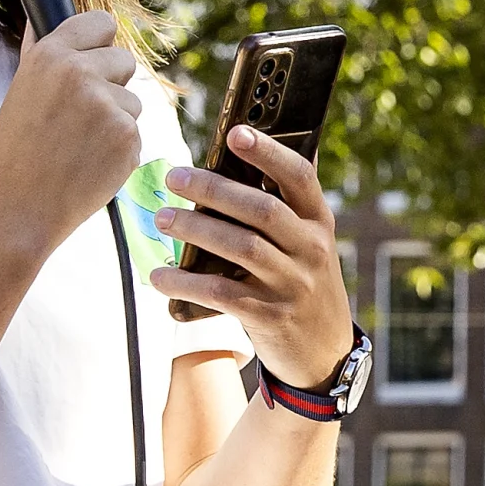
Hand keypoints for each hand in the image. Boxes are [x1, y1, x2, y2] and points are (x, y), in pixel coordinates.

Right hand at [0, 11, 149, 256]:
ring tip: (79, 147)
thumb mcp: (21, 90)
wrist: (17, 207)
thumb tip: (43, 19)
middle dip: (112, 86)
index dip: (101, 44)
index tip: (96, 60)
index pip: (100, 22)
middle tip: (81, 118)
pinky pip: (136, 134)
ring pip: (133, 101)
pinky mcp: (127, 136)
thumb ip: (42, 54)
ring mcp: (107, 105)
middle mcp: (79, 73)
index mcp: (50, 55)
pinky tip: (90, 165)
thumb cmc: (15, 152)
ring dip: (116, 123)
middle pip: (125, 60)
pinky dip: (120, 151)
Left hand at [159, 126, 354, 388]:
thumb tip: (244, 154)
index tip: (236, 133)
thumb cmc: (303, 283)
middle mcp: (311, 250)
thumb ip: (285, 207)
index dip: (269, 153)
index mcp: (320, 222)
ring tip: (162, 219)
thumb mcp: (308, 243)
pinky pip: (222, 293)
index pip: (299, 177)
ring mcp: (292, 285)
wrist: (323, 352)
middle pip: (261, 209)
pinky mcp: (269, 317)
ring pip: (240, 247)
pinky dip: (186, 283)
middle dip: (214, 189)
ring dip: (195, 230)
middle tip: (174, 177)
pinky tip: (160, 275)